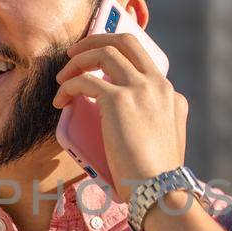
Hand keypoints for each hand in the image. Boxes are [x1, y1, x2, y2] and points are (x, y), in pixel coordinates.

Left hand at [52, 32, 188, 201]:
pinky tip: (60, 101)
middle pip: (125, 41)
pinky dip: (68, 87)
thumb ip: (164, 116)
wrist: (159, 189)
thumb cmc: (158, 174)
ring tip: (61, 77)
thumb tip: (144, 112)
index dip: (114, 50)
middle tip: (74, 54)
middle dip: (95, 40)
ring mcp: (139, 89)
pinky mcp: (119, 100)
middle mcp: (156, 84)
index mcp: (168, 92)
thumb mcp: (171, 137)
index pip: (140, 55)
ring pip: (104, 52)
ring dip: (77, 61)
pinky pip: (84, 81)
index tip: (93, 60)